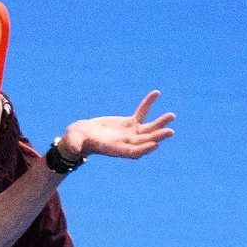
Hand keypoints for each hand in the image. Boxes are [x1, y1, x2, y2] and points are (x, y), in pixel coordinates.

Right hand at [60, 90, 175, 159]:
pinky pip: (141, 113)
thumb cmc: (75, 140)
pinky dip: (148, 104)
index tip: (155, 144)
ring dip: (159, 123)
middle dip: (157, 136)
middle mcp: (126, 143)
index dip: (143, 148)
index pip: (133, 152)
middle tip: (170, 131)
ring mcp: (130, 133)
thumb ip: (75, 144)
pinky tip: (156, 93)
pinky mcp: (129, 123)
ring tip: (172, 116)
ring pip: (148, 128)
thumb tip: (74, 147)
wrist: (81, 135)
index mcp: (114, 149)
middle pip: (145, 140)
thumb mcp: (74, 141)